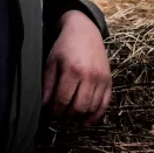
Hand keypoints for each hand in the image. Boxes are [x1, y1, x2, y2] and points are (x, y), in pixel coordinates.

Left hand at [42, 9, 110, 126]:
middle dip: (67, 115)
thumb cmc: (65, 46)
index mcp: (72, 70)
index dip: (55, 111)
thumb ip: (48, 84)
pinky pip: (105, 104)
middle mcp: (89, 76)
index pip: (63, 100)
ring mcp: (101, 79)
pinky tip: (86, 121)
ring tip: (70, 114)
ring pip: (91, 108)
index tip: (50, 112)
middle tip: (60, 113)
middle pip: (78, 108)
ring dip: (80, 116)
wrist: (85, 31)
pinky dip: (96, 116)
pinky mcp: (109, 80)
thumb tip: (45, 105)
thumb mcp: (52, 61)